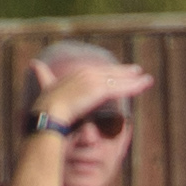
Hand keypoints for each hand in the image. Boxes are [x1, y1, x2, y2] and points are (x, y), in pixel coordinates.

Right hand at [28, 60, 155, 126]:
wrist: (47, 114)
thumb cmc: (45, 110)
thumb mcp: (47, 93)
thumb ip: (48, 85)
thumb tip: (37, 75)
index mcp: (74, 74)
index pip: (97, 71)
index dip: (110, 72)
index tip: (120, 72)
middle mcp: (84, 73)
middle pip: (110, 72)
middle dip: (125, 72)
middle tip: (139, 72)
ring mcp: (92, 80)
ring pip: (118, 79)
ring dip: (135, 80)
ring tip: (148, 80)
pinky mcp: (98, 89)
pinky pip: (120, 87)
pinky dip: (133, 86)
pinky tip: (144, 85)